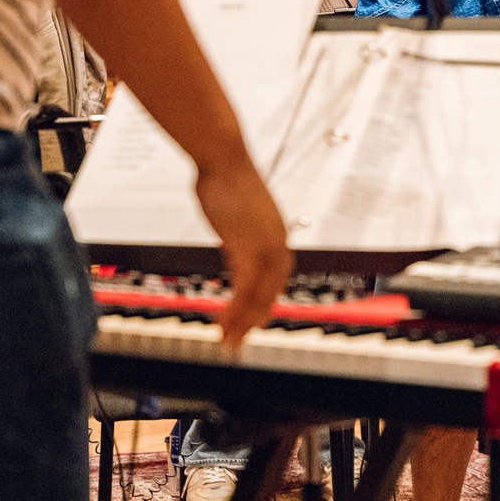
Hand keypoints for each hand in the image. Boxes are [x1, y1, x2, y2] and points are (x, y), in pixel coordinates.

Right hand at [192, 156, 293, 343]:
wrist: (223, 158)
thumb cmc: (226, 177)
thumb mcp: (237, 211)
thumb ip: (240, 231)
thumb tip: (234, 236)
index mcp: (276, 232)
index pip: (276, 276)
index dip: (265, 299)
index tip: (254, 318)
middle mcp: (277, 241)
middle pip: (272, 290)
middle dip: (256, 318)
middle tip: (240, 340)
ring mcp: (264, 245)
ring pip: (259, 295)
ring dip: (244, 322)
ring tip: (229, 342)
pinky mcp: (247, 247)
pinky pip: (244, 289)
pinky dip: (236, 311)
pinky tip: (224, 323)